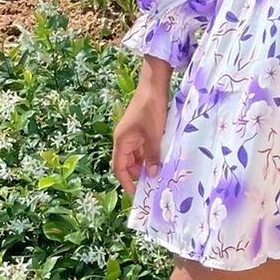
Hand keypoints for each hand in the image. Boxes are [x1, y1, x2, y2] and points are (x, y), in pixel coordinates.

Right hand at [111, 69, 170, 195]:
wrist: (153, 87)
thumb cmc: (151, 110)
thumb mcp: (154, 135)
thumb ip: (152, 156)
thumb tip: (153, 174)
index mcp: (122, 141)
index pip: (119, 167)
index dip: (126, 181)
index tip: (137, 192)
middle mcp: (124, 140)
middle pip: (127, 163)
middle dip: (138, 174)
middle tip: (152, 184)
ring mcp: (132, 135)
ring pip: (136, 157)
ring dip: (145, 165)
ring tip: (158, 174)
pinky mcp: (140, 131)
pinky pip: (142, 149)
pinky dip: (149, 156)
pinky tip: (160, 160)